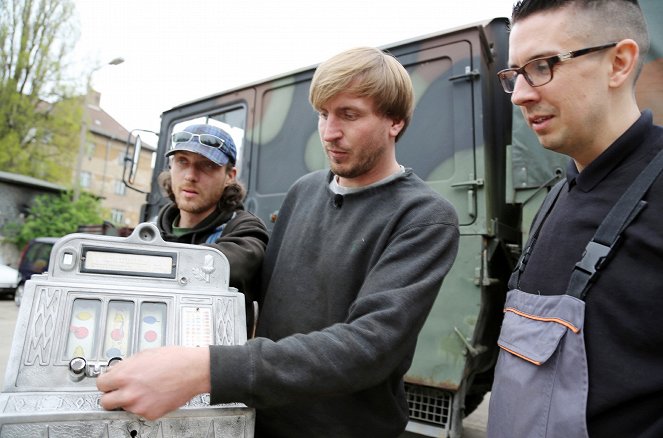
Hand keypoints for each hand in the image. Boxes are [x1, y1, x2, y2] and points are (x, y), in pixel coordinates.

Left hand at [96, 346, 210, 419]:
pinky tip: (155, 394)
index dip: (107, 382)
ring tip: (145, 389)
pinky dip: (146, 405)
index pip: (101, 384)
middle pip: (105, 402)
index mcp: (125, 375)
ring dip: (130, 400)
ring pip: (124, 407)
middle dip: (111, 396)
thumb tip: (117, 371)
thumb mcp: (144, 355)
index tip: (110, 382)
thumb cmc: (174, 359)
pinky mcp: (151, 414)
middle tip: (120, 391)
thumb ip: (126, 366)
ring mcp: (139, 405)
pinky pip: (140, 411)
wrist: (194, 370)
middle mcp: (129, 393)